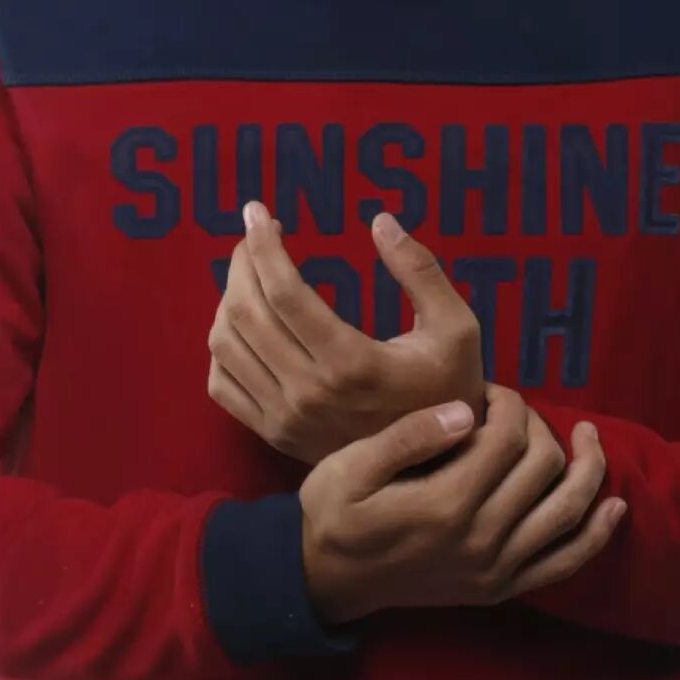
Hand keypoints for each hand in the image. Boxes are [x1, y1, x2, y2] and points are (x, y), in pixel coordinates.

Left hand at [206, 203, 484, 464]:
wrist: (435, 467)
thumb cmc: (448, 387)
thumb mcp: (457, 326)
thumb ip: (421, 270)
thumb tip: (381, 221)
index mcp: (352, 363)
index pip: (285, 293)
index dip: (263, 245)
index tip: (256, 212)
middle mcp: (310, 393)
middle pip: (246, 313)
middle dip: (242, 262)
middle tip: (253, 236)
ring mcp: (285, 419)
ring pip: (226, 345)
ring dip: (228, 298)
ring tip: (250, 273)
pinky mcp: (273, 435)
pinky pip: (221, 385)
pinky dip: (221, 345)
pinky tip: (242, 321)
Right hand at [300, 382, 626, 624]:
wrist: (324, 581)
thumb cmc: (333, 514)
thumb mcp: (351, 466)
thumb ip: (409, 436)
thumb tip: (467, 411)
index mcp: (447, 502)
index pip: (507, 437)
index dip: (508, 402)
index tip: (489, 390)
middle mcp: (482, 538)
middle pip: (543, 466)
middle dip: (539, 425)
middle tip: (516, 410)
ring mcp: (496, 568)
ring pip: (567, 512)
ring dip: (588, 469)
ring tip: (590, 435)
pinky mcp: (500, 589)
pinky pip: (563, 563)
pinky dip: (596, 535)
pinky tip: (615, 507)